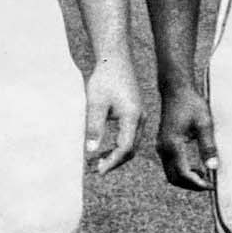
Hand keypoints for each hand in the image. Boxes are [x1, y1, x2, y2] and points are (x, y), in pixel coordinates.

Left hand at [83, 58, 141, 175]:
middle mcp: (140, 118)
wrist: (115, 61)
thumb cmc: (104, 80)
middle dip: (115, 162)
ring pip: (133, 143)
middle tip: (96, 169)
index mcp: (132, 117)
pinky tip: (106, 148)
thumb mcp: (95, 104)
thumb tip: (91, 151)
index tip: (98, 171)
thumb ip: (94, 128)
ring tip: (99, 161)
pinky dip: (120, 146)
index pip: (125, 148)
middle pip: (132, 149)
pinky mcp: (136, 113)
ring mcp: (140, 115)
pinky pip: (131, 136)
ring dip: (118, 155)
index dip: (112, 162)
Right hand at [155, 84, 218, 190]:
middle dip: (191, 185)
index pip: (184, 174)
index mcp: (173, 145)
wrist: (176, 90)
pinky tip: (196, 167)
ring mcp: (161, 147)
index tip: (212, 186)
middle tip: (209, 184)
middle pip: (175, 178)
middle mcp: (163, 149)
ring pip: (171, 173)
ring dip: (186, 179)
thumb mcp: (204, 123)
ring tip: (205, 175)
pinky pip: (170, 165)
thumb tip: (213, 167)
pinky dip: (182, 171)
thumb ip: (208, 146)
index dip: (198, 183)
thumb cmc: (192, 104)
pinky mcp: (163, 144)